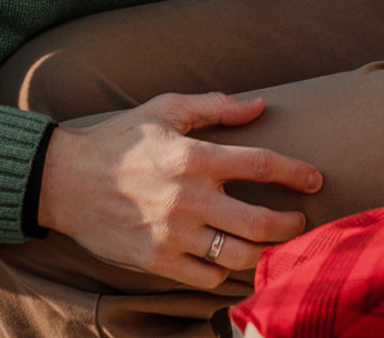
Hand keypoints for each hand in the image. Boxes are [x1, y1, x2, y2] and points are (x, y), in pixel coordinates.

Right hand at [37, 91, 322, 281]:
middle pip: (259, 221)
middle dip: (290, 223)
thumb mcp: (167, 108)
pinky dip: (227, 273)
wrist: (67, 180)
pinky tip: (234, 261)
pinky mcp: (157, 261)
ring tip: (273, 244)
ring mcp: (173, 234)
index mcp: (194, 156)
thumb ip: (216, 107)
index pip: (260, 165)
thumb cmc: (121, 140)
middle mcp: (188, 197)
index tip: (315, 179)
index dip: (294, 172)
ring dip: (265, 252)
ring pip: (238, 256)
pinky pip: (207, 277)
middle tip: (300, 219)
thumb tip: (259, 105)